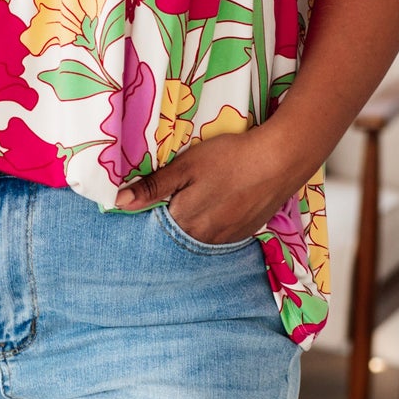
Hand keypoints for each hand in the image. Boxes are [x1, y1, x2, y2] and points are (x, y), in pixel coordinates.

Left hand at [114, 125, 301, 243]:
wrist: (280, 160)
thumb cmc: (230, 158)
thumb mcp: (186, 166)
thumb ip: (153, 187)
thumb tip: (118, 203)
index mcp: (184, 223)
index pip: (155, 226)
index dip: (152, 211)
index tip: (155, 198)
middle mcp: (203, 239)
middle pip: (177, 233)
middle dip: (173, 218)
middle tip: (183, 192)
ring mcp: (226, 239)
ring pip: (199, 235)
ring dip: (195, 222)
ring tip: (204, 196)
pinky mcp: (245, 233)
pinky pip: (220, 234)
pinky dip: (215, 222)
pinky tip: (221, 203)